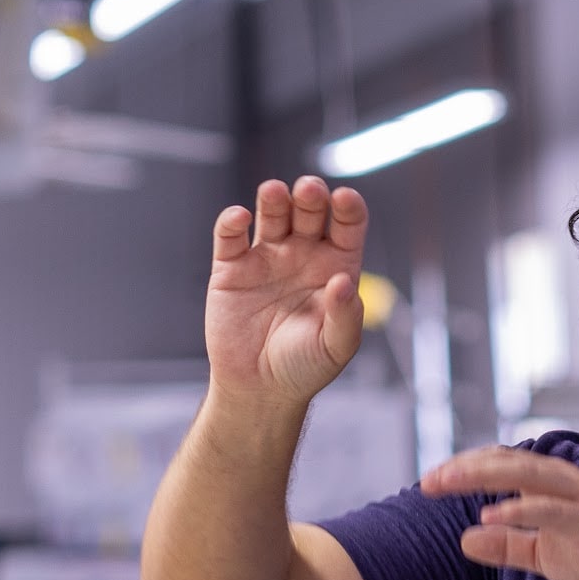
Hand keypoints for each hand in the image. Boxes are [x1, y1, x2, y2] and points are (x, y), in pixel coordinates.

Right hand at [206, 176, 367, 407]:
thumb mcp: (336, 347)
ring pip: (272, 213)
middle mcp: (303, 254)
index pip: (347, 224)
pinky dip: (232, 221)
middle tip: (308, 190)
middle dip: (309, 195)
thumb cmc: (304, 367)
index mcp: (335, 265)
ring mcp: (266, 257)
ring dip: (273, 198)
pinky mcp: (231, 268)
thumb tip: (342, 282)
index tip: (344, 199)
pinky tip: (240, 218)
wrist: (258, 389)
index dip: (348, 207)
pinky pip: (230, 236)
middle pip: (309, 210)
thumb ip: (346, 315)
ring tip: (273, 192)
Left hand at [423, 447, 578, 579]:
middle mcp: (566, 483)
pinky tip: (490, 513)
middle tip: (427, 482)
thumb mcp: (545, 556)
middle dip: (464, 468)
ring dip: (482, 475)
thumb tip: (466, 539)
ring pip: (526, 473)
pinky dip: (520, 507)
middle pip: (507, 461)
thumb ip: (508, 545)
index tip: (431, 483)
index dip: (465, 469)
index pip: (502, 464)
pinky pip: (551, 509)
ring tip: (445, 483)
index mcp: (553, 487)